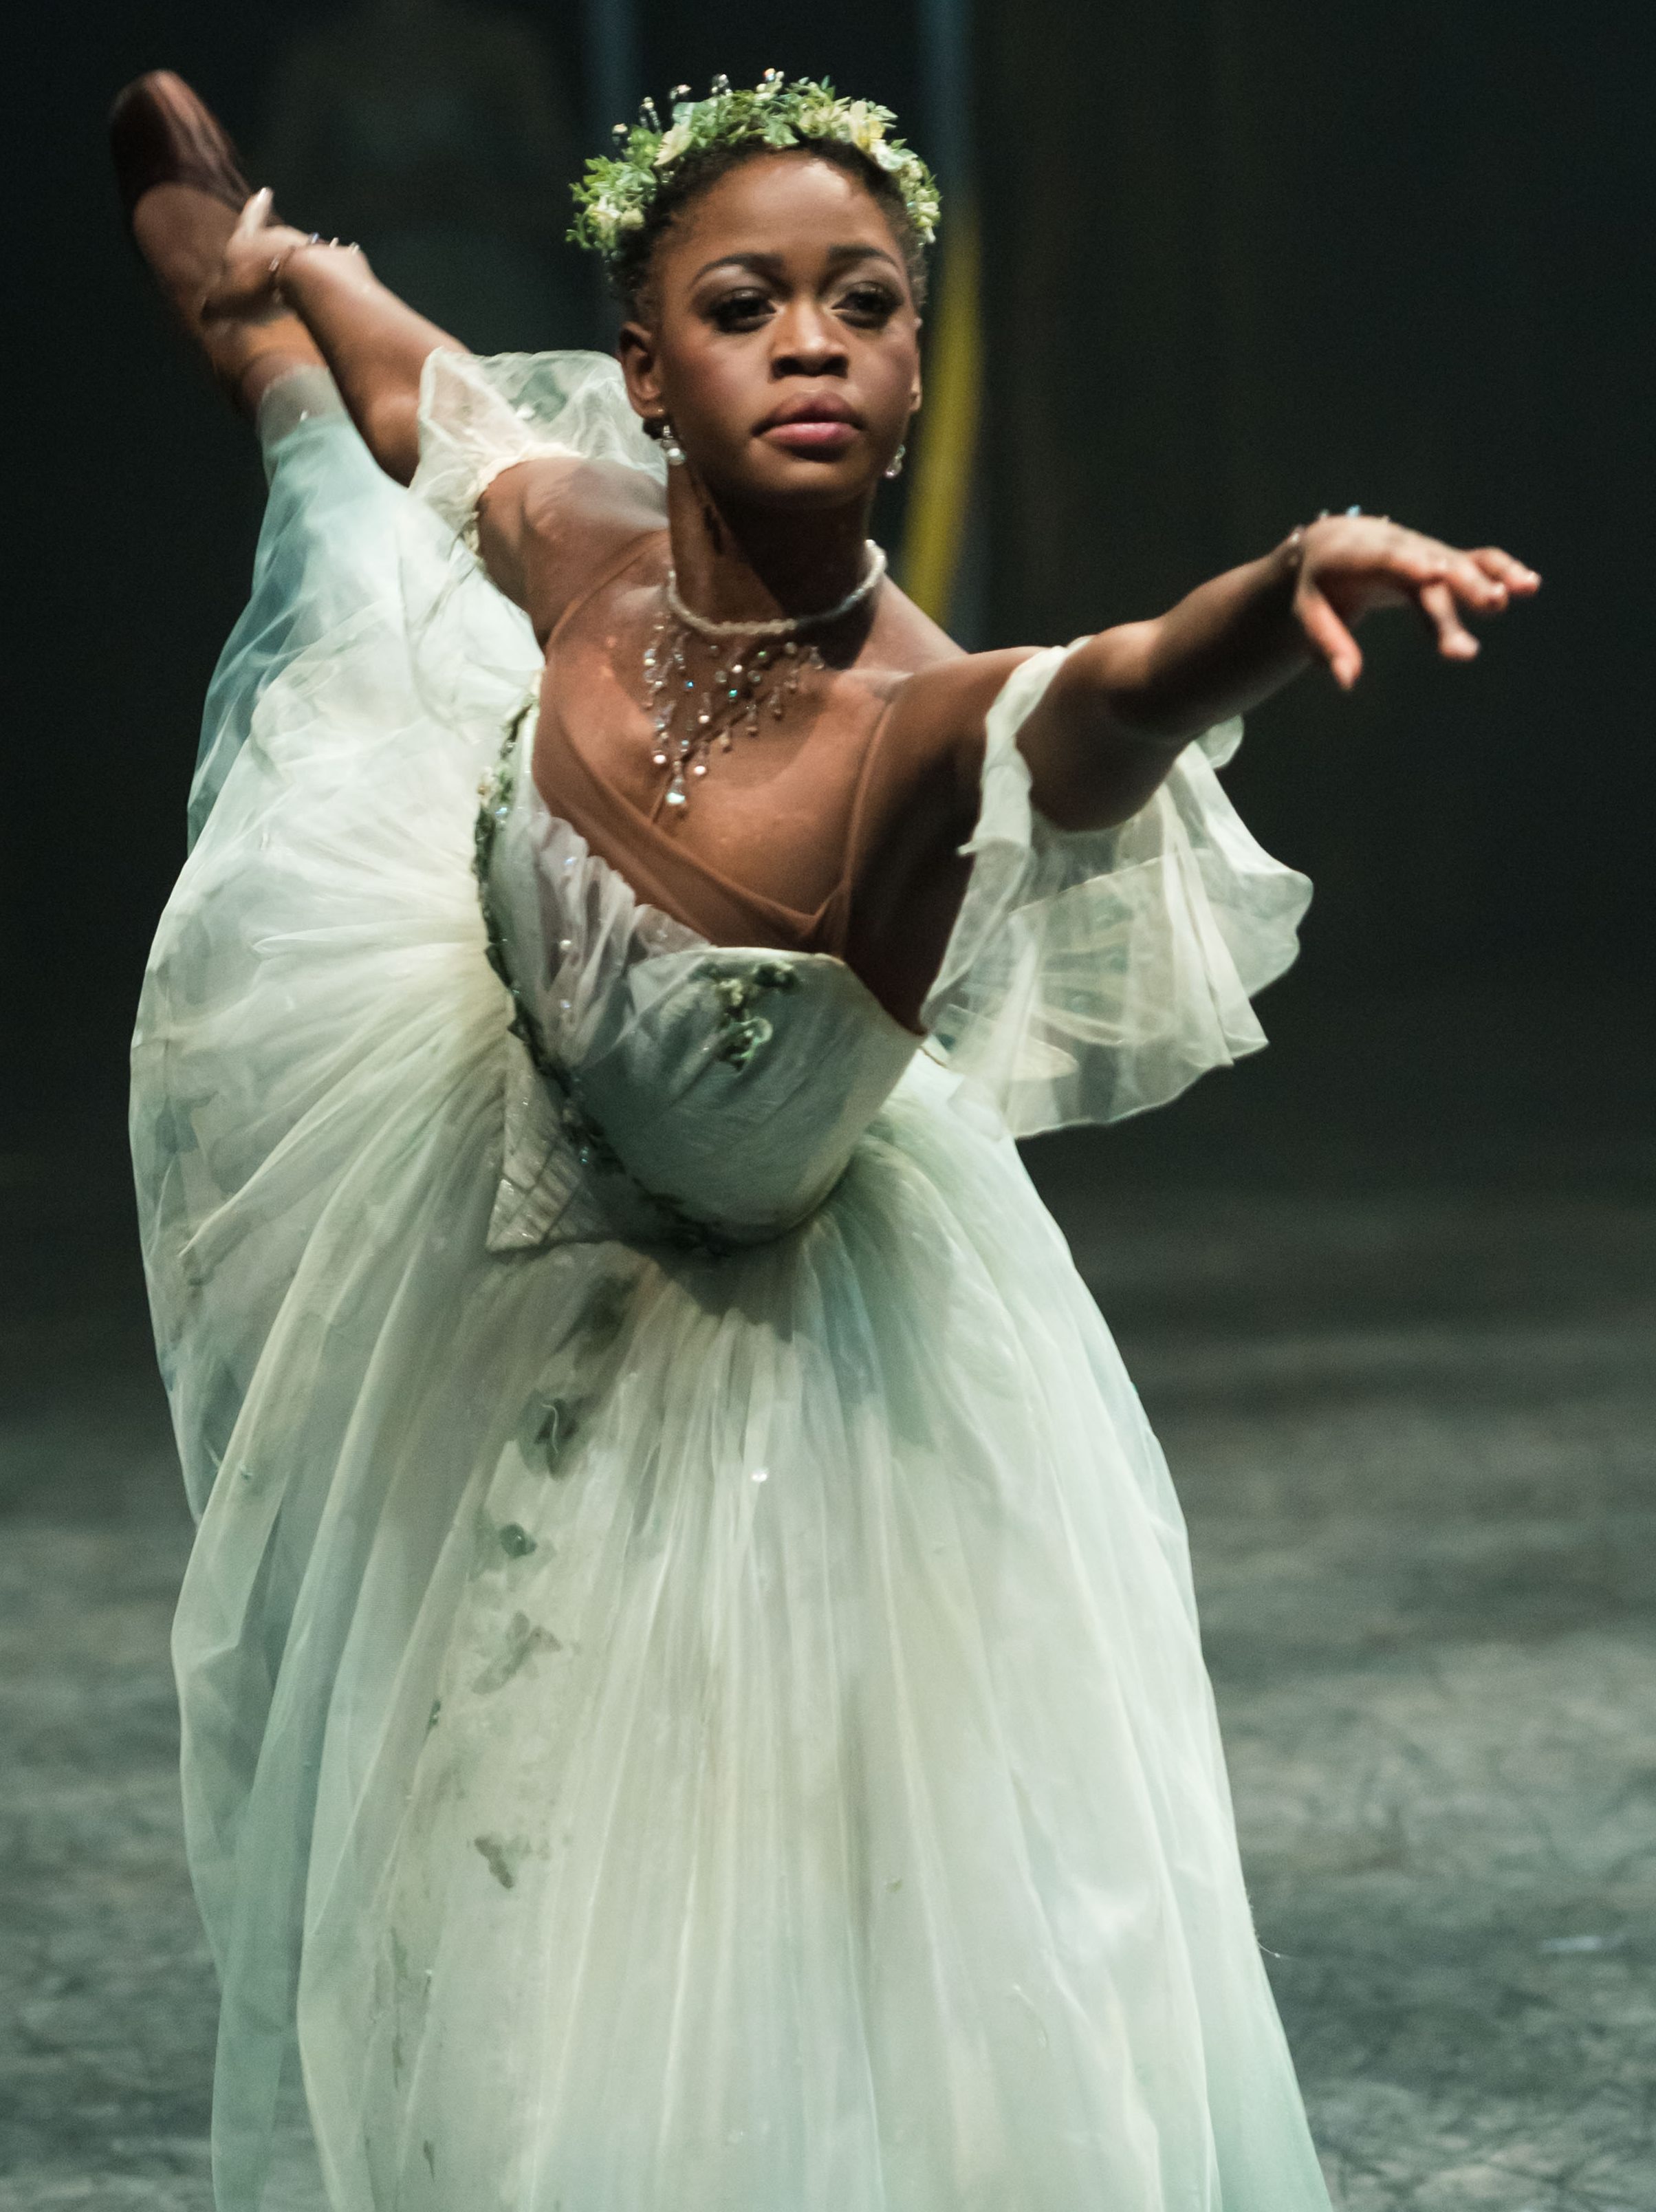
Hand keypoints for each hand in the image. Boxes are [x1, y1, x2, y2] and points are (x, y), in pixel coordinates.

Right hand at [200, 189, 333, 326]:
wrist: (306, 278)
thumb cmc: (257, 286)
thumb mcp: (225, 302)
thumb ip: (214, 308)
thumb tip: (207, 318)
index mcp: (246, 241)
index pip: (248, 219)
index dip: (255, 208)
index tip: (266, 192)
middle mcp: (276, 237)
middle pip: (275, 243)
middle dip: (274, 255)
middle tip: (274, 273)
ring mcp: (305, 248)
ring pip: (298, 259)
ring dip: (296, 274)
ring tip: (295, 296)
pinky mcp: (330, 262)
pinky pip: (322, 274)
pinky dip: (317, 285)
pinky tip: (318, 301)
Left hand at [1292, 512, 1539, 690]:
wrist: (1332, 546)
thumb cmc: (1316, 586)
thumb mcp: (1308, 614)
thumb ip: (1330, 645)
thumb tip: (1349, 683)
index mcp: (1362, 556)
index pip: (1389, 560)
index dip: (1411, 565)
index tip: (1432, 574)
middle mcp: (1401, 550)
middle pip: (1435, 569)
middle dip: (1464, 586)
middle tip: (1492, 604)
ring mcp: (1426, 554)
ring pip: (1461, 563)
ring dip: (1493, 576)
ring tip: (1527, 589)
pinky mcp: (1442, 562)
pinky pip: (1474, 563)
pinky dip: (1500, 571)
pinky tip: (1529, 586)